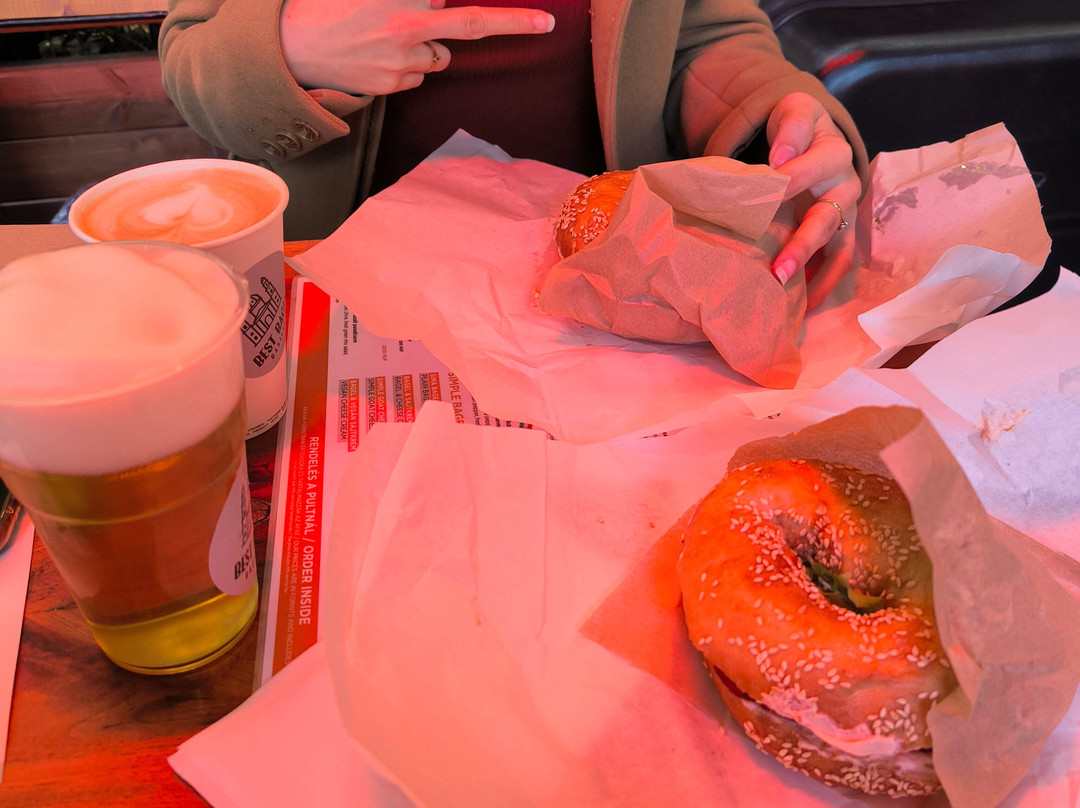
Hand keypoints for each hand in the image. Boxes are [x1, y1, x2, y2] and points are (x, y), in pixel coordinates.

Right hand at [280, 0, 554, 95]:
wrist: (286, 44)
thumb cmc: (326, 6)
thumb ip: (411, 0)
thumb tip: (435, 5)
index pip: (450, 4)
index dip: (489, 13)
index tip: (535, 16)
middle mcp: (408, 22)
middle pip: (471, 24)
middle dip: (515, 23)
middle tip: (546, 23)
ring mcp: (403, 57)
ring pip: (438, 56)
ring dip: (425, 47)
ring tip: (382, 39)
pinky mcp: (393, 82)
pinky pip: (416, 76)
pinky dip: (404, 68)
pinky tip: (374, 59)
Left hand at [765, 92, 861, 308]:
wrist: (811, 135)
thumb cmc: (798, 128)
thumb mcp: (795, 111)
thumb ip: (790, 128)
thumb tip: (781, 159)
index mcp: (834, 153)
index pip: (816, 166)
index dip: (792, 178)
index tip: (765, 191)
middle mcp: (846, 187)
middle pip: (827, 219)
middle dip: (803, 245)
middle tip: (777, 270)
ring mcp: (844, 215)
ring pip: (837, 248)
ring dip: (815, 275)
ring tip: (788, 295)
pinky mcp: (839, 234)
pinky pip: (837, 264)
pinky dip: (822, 286)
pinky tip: (800, 306)